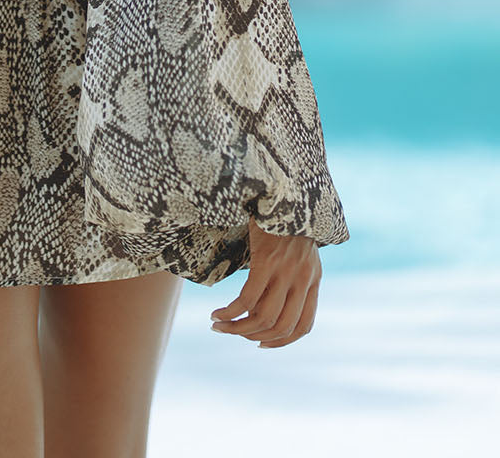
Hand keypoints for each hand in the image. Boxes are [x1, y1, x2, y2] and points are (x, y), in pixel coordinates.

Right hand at [209, 215, 320, 348]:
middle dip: (253, 337)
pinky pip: (247, 299)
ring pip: (262, 317)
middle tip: (232, 333)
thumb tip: (267, 298)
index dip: (281, 342)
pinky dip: (230, 312)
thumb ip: (292, 273)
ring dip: (238, 328)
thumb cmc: (284, 217)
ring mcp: (286, 271)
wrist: (283, 187)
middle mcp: (303, 279)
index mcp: (313, 279)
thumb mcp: (298, 248)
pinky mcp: (267, 261)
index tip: (260, 345)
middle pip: (281, 327)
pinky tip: (217, 312)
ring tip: (218, 325)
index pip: (303, 326)